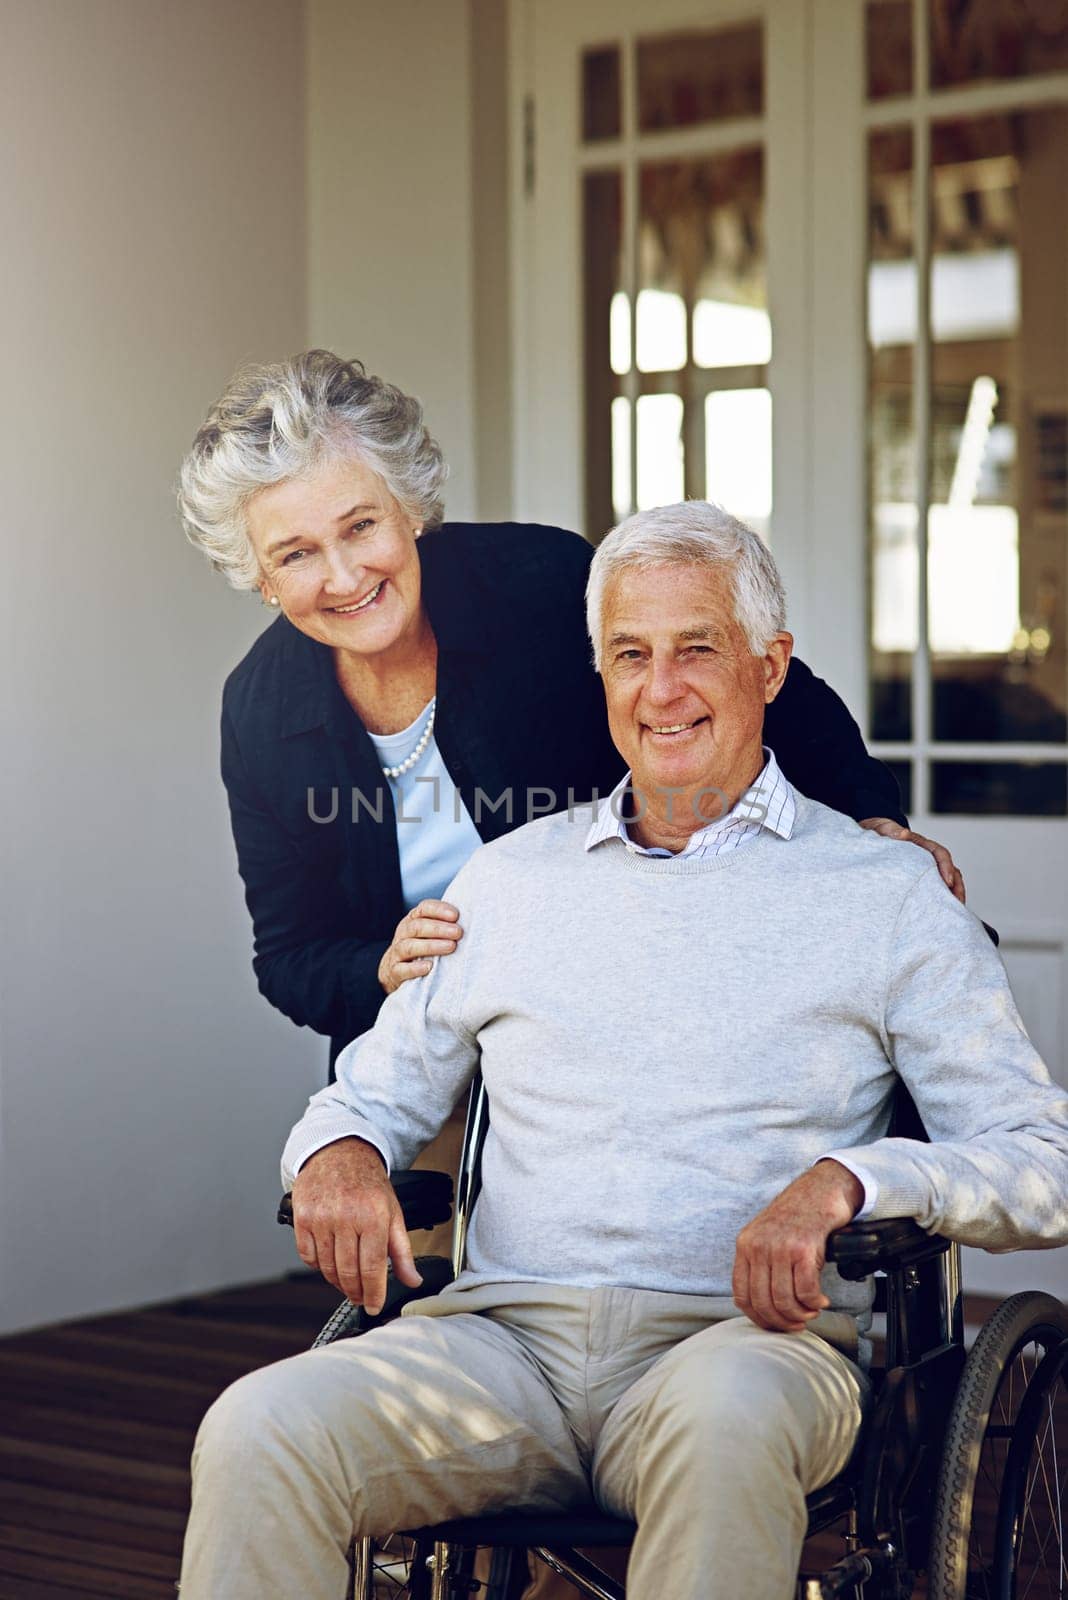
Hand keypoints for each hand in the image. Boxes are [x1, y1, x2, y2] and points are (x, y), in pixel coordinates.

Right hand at [290, 1138, 422, 1313]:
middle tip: (361, 1297)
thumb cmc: (368, 1184)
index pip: (372, 1268)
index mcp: (373, 1217)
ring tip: (347, 1281)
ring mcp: (321, 1218)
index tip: (374, 1306)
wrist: (340, 1152)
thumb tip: (412, 1281)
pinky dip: (318, 1266)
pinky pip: (307, 1256)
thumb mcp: (393, 1213)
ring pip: (327, 1268)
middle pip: (348, 1272)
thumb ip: (403, 1251)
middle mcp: (346, 1217)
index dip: (373, 1293)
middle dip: (356, 1292)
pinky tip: (329, 1261)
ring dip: (337, 1281)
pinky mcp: (302, 1217)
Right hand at [378, 899, 462, 994]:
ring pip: (409, 946)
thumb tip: (473, 920)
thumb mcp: (429, 934)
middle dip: (439, 928)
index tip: (456, 915)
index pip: (424, 909)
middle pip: (417, 927)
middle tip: (458, 932)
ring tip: (450, 947)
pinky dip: (415, 968)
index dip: (439, 910)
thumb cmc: (421, 949)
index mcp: (413, 920)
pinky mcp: (394, 972)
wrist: (394, 972)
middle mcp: (403, 934)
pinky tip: (429, 967)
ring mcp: (396, 953)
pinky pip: (401, 969)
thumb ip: (446, 926)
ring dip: (431, 946)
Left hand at [732, 1160, 863, 1332]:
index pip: (742, 1295)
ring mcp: (780, 1247)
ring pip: (784, 1300)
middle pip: (763, 1302)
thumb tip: (763, 1307)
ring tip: (811, 1311)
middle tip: (797, 1324)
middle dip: (782, 1322)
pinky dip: (814, 1303)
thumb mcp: (765, 1236)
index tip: (775, 1324)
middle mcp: (758, 1247)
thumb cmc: (795, 1218)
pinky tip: (821, 1300)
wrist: (819, 1191)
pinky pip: (805, 1291)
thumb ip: (758, 1264)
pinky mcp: (803, 1249)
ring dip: (801, 1314)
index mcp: (744, 1245)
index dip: (759, 1318)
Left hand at [859, 817, 965, 903]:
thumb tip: (903, 833)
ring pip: (947, 880)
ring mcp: (926, 868)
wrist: (874, 835)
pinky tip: (937, 911)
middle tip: (957, 902)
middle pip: (950, 870)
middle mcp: (928, 856)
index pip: (940, 854)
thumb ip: (892, 831)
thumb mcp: (883, 829)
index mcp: (922, 845)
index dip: (946, 867)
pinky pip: (935, 888)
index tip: (948, 881)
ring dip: (952, 894)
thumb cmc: (880, 833)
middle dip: (956, 886)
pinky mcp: (921, 878)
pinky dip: (940, 898)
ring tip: (953, 910)